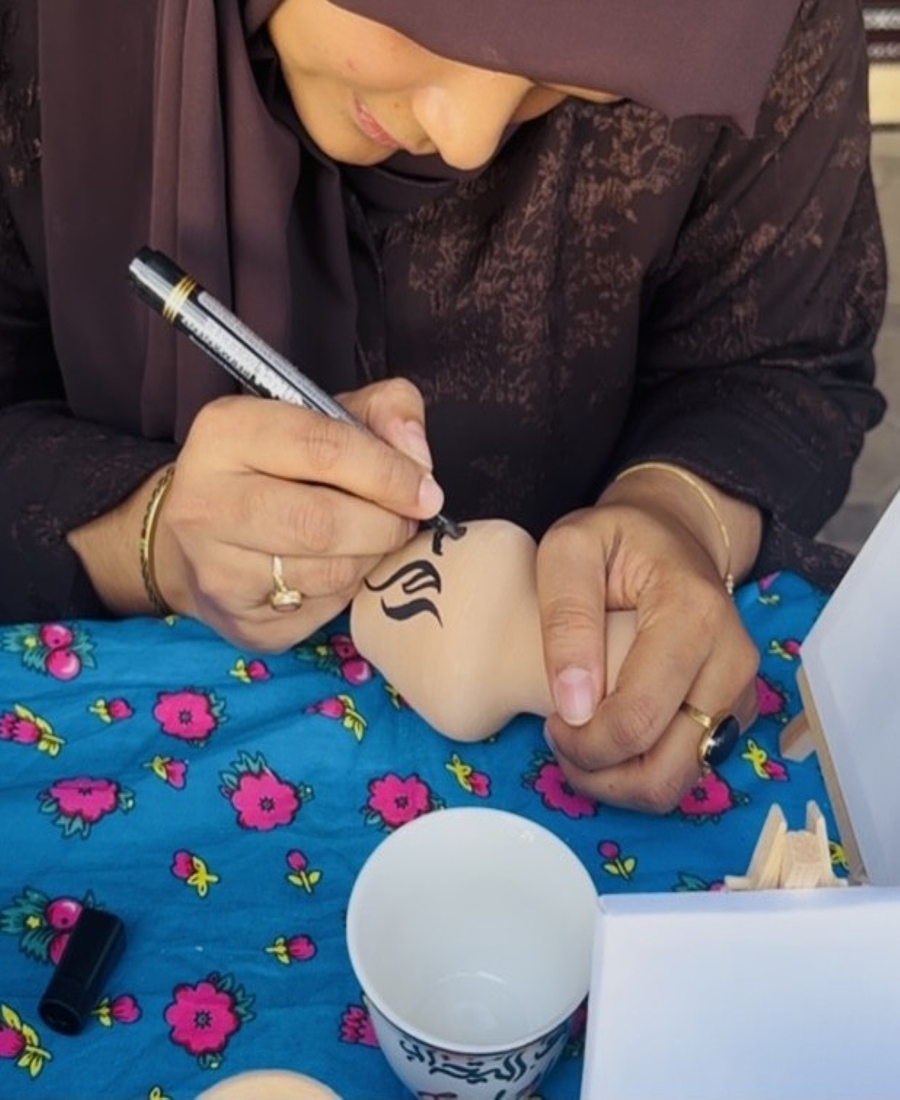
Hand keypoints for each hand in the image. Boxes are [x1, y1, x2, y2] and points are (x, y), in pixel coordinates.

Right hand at [71, 379, 444, 650]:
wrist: (204, 537)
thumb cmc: (278, 467)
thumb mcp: (328, 417)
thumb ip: (385, 411)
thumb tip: (418, 458)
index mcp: (225, 432)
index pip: (323, 449)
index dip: (389, 474)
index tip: (425, 491)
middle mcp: (203, 502)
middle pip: (323, 523)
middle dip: (384, 525)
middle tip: (405, 521)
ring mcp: (214, 570)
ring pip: (327, 572)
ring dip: (369, 558)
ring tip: (370, 539)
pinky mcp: (238, 621)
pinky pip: (320, 611)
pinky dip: (345, 591)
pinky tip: (336, 568)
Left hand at [535, 480, 760, 812]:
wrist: (674, 533)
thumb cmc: (619, 537)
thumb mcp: (571, 546)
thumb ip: (567, 617)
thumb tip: (574, 705)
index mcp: (693, 616)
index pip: (639, 718)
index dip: (584, 740)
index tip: (552, 718)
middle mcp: (730, 662)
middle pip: (665, 769)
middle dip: (599, 773)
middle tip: (560, 740)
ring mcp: (738, 693)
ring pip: (678, 782)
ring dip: (618, 783)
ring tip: (579, 744)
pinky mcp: (733, 714)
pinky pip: (687, 770)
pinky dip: (641, 773)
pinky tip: (609, 740)